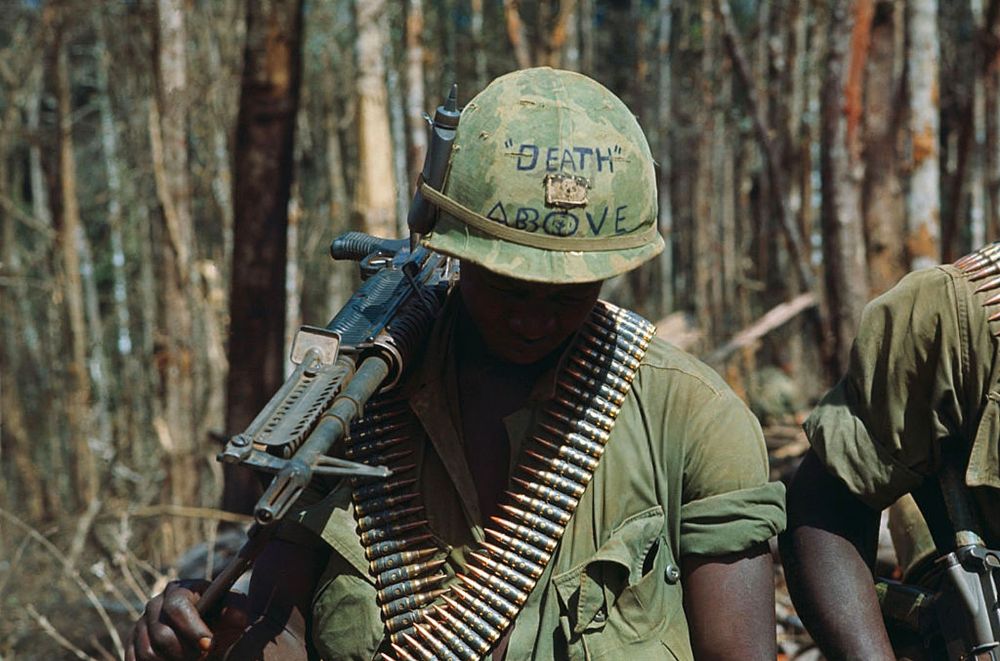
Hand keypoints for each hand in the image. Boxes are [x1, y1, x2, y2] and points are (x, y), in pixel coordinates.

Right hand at [126, 580, 248, 660]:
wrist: (205, 634)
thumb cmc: (221, 619)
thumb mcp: (233, 611)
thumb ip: (236, 610)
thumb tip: (238, 615)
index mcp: (179, 590)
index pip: (177, 607)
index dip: (193, 628)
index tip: (209, 644)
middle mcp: (155, 604)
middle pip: (161, 635)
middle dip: (185, 652)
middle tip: (203, 657)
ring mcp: (140, 625)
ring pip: (148, 653)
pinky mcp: (132, 645)